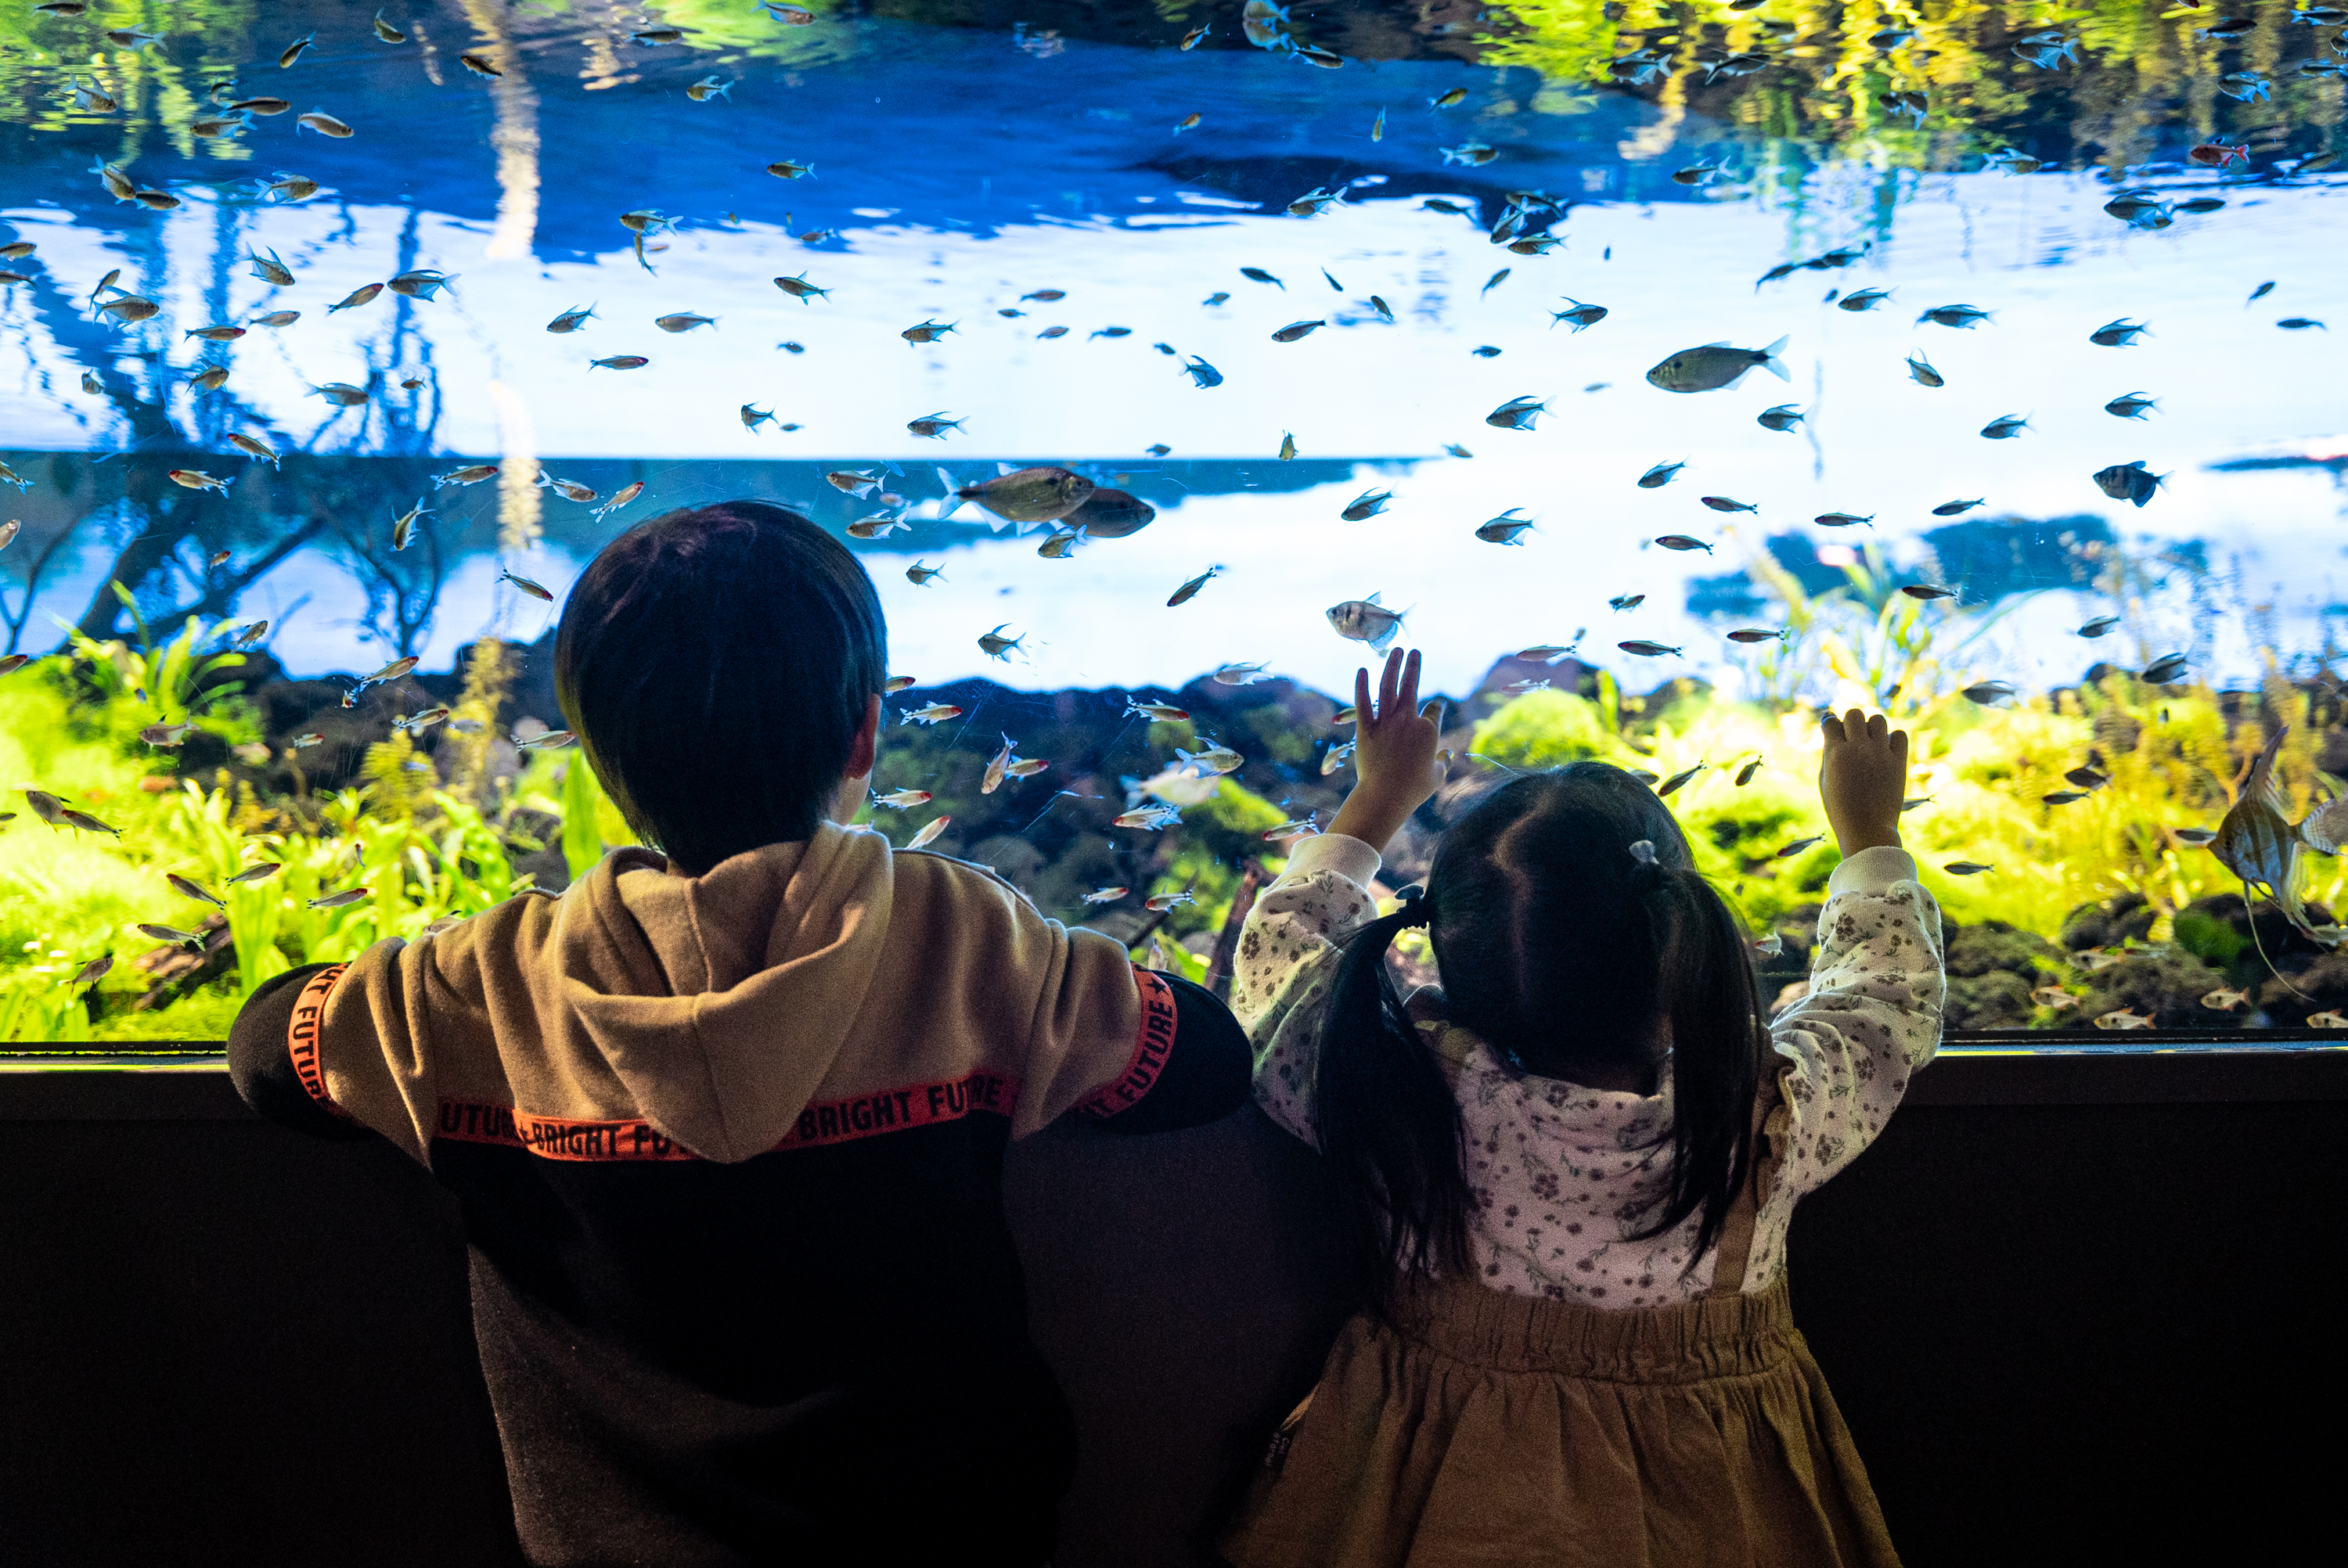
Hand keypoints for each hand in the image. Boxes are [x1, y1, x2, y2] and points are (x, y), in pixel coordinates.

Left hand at [1329, 648, 1446, 854]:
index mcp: (1428, 731)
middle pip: (1412, 686)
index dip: (1434, 709)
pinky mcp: (1365, 729)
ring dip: (1392, 666)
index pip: (1434, 710)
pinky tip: (1362, 670)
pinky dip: (1362, 685)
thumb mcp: (1437, 777)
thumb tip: (1447, 754)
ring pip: (1389, 687)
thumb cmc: (1413, 790)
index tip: (1432, 708)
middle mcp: (1407, 720)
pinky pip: (1362, 703)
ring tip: (1396, 650)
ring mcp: (1385, 723)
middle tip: (1414, 651)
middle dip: (1414, 666)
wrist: (1385, 796)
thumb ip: (1443, 763)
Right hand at [1819, 708, 1907, 854]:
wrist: (1867, 829)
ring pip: (1878, 719)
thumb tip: (1834, 734)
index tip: (1833, 732)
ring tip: (1870, 744)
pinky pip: (1900, 734)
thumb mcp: (1824, 780)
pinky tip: (1886, 752)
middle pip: (1854, 713)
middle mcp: (1858, 748)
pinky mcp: (1899, 762)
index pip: (1831, 721)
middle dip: (1851, 722)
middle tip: (1852, 738)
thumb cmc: (1840, 808)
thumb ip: (1828, 754)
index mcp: (1835, 753)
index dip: (1830, 725)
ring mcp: (1880, 754)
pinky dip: (1893, 739)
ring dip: (1872, 728)